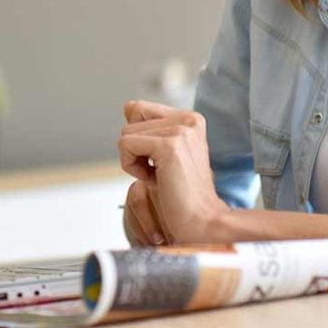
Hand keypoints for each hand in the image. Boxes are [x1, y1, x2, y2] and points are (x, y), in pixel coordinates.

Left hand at [118, 100, 229, 243]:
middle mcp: (188, 118)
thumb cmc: (183, 194)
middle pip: (132, 118)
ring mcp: (180, 130)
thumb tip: (128, 105)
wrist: (202, 222)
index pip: (141, 109)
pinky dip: (131, 167)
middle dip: (136, 149)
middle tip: (159, 171)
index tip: (160, 161)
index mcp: (190, 118)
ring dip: (134, 160)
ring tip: (160, 177)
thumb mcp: (166, 154)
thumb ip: (149, 127)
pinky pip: (125, 145)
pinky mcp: (169, 145)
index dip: (140, 138)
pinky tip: (154, 181)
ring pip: (126, 133)